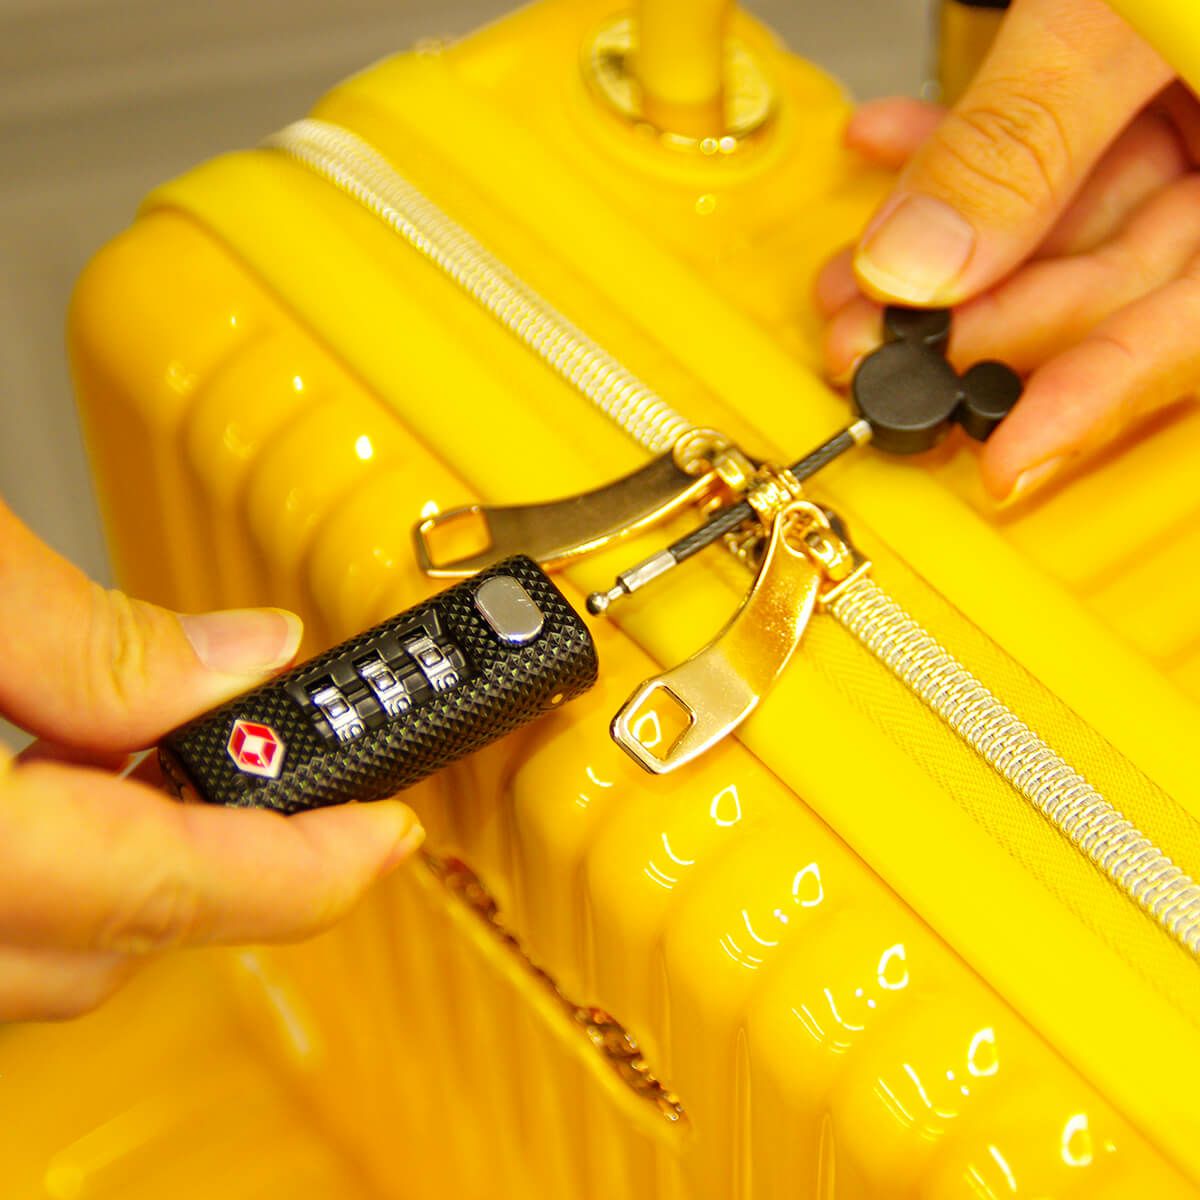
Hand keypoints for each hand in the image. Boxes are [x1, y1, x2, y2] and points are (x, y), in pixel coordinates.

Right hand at [0, 499, 423, 1020]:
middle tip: (310, 776)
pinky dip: (50, 878)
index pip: (164, 884)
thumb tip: (241, 657)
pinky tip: (61, 793)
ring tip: (179, 757)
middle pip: (115, 942)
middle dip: (234, 860)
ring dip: (135, 869)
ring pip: (48, 958)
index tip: (388, 836)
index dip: (306, 865)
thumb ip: (88, 631)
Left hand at [817, 0, 1199, 501]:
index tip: (1000, 460)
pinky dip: (968, 145)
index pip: (1191, 328)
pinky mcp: (1141, 85)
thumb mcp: (1133, 10)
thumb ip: (1030, 137)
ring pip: (1069, 219)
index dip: (1090, 401)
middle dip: (976, 319)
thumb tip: (922, 266)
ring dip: (947, 243)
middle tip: (870, 346)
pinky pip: (1058, 142)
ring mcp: (1197, 120)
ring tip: (855, 271)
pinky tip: (893, 152)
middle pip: (1114, 282)